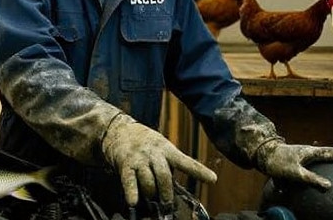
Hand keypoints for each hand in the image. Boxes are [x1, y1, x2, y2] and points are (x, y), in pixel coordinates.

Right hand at [101, 114, 216, 207]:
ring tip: (151, 198)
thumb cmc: (144, 141)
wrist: (119, 129)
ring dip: (151, 193)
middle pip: (164, 176)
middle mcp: (154, 153)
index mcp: (167, 149)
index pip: (185, 161)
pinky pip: (129, 181)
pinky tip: (133, 202)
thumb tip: (174, 188)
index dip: (199, 171)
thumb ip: (168, 164)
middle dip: (166, 193)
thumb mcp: (161, 147)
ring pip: (148, 181)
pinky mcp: (125, 164)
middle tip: (168, 204)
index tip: (213, 179)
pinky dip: (132, 192)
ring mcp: (139, 159)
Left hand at [256, 140, 332, 188]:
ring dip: (326, 156)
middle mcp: (307, 150)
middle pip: (325, 151)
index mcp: (310, 152)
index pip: (329, 152)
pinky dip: (316, 160)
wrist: (263, 154)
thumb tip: (329, 186)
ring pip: (317, 153)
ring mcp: (301, 152)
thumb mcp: (296, 173)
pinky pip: (310, 159)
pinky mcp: (295, 156)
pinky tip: (314, 166)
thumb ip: (312, 179)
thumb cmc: (279, 163)